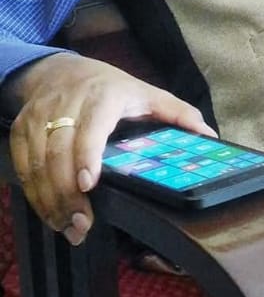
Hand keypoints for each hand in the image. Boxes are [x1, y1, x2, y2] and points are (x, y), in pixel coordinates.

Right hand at [7, 51, 215, 243]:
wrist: (58, 69)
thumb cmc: (108, 87)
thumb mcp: (146, 93)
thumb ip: (178, 113)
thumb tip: (208, 135)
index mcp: (102, 96)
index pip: (90, 126)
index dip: (85, 155)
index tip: (87, 184)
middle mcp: (66, 105)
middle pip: (58, 151)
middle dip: (67, 192)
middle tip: (81, 224)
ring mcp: (39, 117)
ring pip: (37, 162)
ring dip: (50, 200)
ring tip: (69, 227)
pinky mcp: (21, 130)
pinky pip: (22, 166)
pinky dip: (33, 194)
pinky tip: (51, 214)